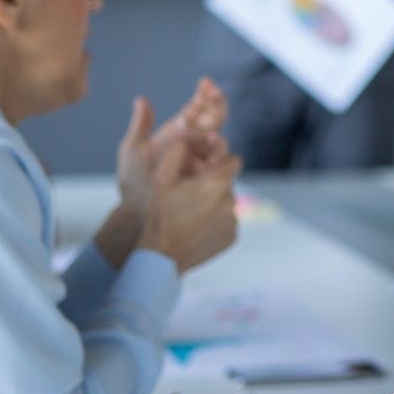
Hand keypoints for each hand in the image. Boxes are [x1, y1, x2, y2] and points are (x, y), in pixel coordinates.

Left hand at [114, 79, 231, 212]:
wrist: (140, 215)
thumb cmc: (135, 184)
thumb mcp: (133, 152)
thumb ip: (140, 125)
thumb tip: (142, 99)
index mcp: (178, 133)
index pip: (197, 108)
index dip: (205, 95)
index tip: (207, 83)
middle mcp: (194, 144)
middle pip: (214, 119)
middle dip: (216, 105)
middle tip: (214, 95)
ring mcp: (203, 160)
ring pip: (219, 139)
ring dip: (215, 128)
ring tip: (208, 124)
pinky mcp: (210, 177)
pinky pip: (221, 162)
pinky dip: (219, 150)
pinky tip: (213, 142)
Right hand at [138, 136, 241, 273]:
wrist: (161, 256)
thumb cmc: (160, 214)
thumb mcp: (162, 178)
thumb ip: (178, 152)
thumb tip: (188, 137)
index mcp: (218, 183)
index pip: (233, 160)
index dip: (219, 161)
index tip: (205, 168)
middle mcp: (232, 201)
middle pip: (227, 184)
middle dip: (213, 184)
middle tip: (190, 193)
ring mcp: (233, 222)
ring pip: (227, 204)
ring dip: (214, 204)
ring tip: (190, 213)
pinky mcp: (232, 238)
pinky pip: (226, 224)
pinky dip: (215, 223)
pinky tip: (195, 228)